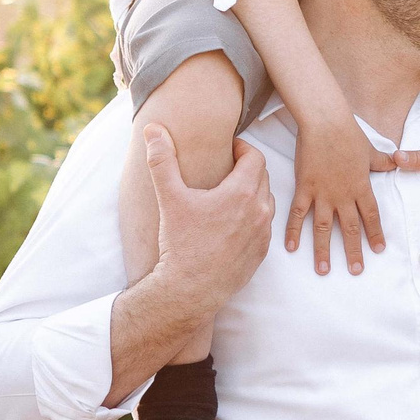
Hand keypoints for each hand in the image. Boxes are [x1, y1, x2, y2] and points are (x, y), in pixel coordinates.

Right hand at [145, 125, 273, 310]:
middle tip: (228, 168)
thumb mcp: (169, 197)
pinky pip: (264, 225)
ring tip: (229, 193)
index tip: (229, 149)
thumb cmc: (181, 243)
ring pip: (267, 201)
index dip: (242, 149)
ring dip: (253, 192)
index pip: (255, 157)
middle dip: (248, 168)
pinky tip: (233, 219)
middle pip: (263, 177)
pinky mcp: (262, 252)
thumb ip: (162, 160)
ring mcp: (264, 233)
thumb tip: (153, 129)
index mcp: (242, 193)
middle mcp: (260, 211)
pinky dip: (254, 216)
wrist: (190, 289)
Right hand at [285, 109, 392, 275]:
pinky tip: (290, 247)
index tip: (378, 250)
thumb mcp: (371, 150)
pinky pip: (297, 214)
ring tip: (324, 270)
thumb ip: (382, 162)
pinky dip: (293, 231)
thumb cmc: (349, 133)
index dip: (375, 234)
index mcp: (361, 187)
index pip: (371, 216)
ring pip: (323, 228)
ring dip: (324, 251)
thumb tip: (396, 162)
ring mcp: (322, 194)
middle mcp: (343, 195)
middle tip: (356, 270)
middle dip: (353, 252)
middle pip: (350, 229)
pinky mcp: (304, 188)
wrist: (325, 123)